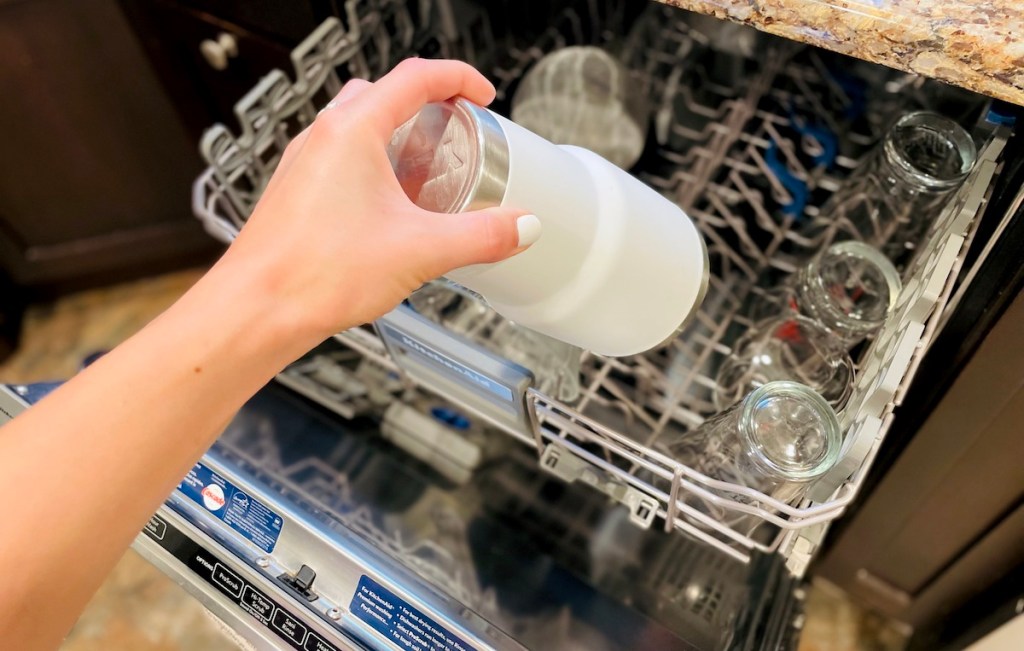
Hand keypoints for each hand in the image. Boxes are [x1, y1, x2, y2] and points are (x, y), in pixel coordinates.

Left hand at [220, 58, 538, 346]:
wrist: (255, 310)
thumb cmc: (313, 273)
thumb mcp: (421, 251)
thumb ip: (481, 236)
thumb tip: (520, 226)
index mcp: (352, 131)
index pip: (415, 76)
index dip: (458, 78)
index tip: (482, 94)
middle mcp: (322, 138)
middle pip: (384, 94)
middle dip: (427, 105)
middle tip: (457, 130)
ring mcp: (305, 164)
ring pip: (358, 127)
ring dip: (398, 138)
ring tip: (428, 174)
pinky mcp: (297, 193)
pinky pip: (340, 161)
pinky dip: (373, 167)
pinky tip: (391, 210)